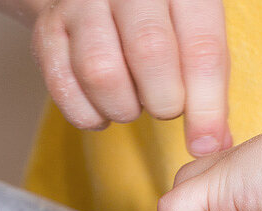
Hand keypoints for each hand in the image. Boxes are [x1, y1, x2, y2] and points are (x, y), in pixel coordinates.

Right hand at [31, 0, 229, 155]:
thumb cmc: (163, 25)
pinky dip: (88, 114)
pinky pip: (64, 87)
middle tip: (165, 107)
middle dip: (164, 102)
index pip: (201, 48)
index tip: (205, 144)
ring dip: (123, 108)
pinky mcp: (48, 30)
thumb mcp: (196, 39)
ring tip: (133, 103)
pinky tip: (103, 109)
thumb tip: (214, 144)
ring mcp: (81, 3)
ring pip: (101, 72)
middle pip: (150, 53)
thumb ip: (210, 87)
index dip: (206, 107)